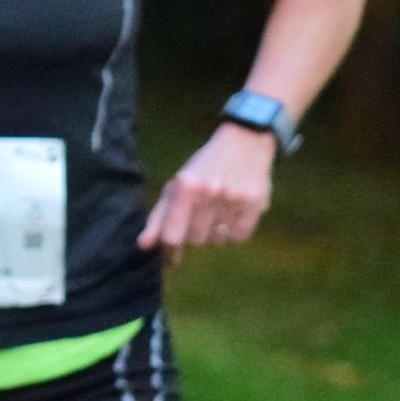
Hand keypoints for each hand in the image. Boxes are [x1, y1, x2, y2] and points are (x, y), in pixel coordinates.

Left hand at [138, 128, 274, 259]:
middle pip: (195, 239)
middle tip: (200, 215)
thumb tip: (144, 245)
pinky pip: (239, 237)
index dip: (169, 250)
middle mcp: (209, 194)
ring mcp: (234, 199)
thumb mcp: (176, 185)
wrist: (244, 142)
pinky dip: (233, 232)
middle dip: (194, 233)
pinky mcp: (256, 204)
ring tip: (217, 211)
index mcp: (185, 188)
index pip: (172, 235)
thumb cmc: (204, 167)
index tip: (170, 258)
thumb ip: (159, 216)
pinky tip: (233, 214)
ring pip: (217, 240)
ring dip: (214, 232)